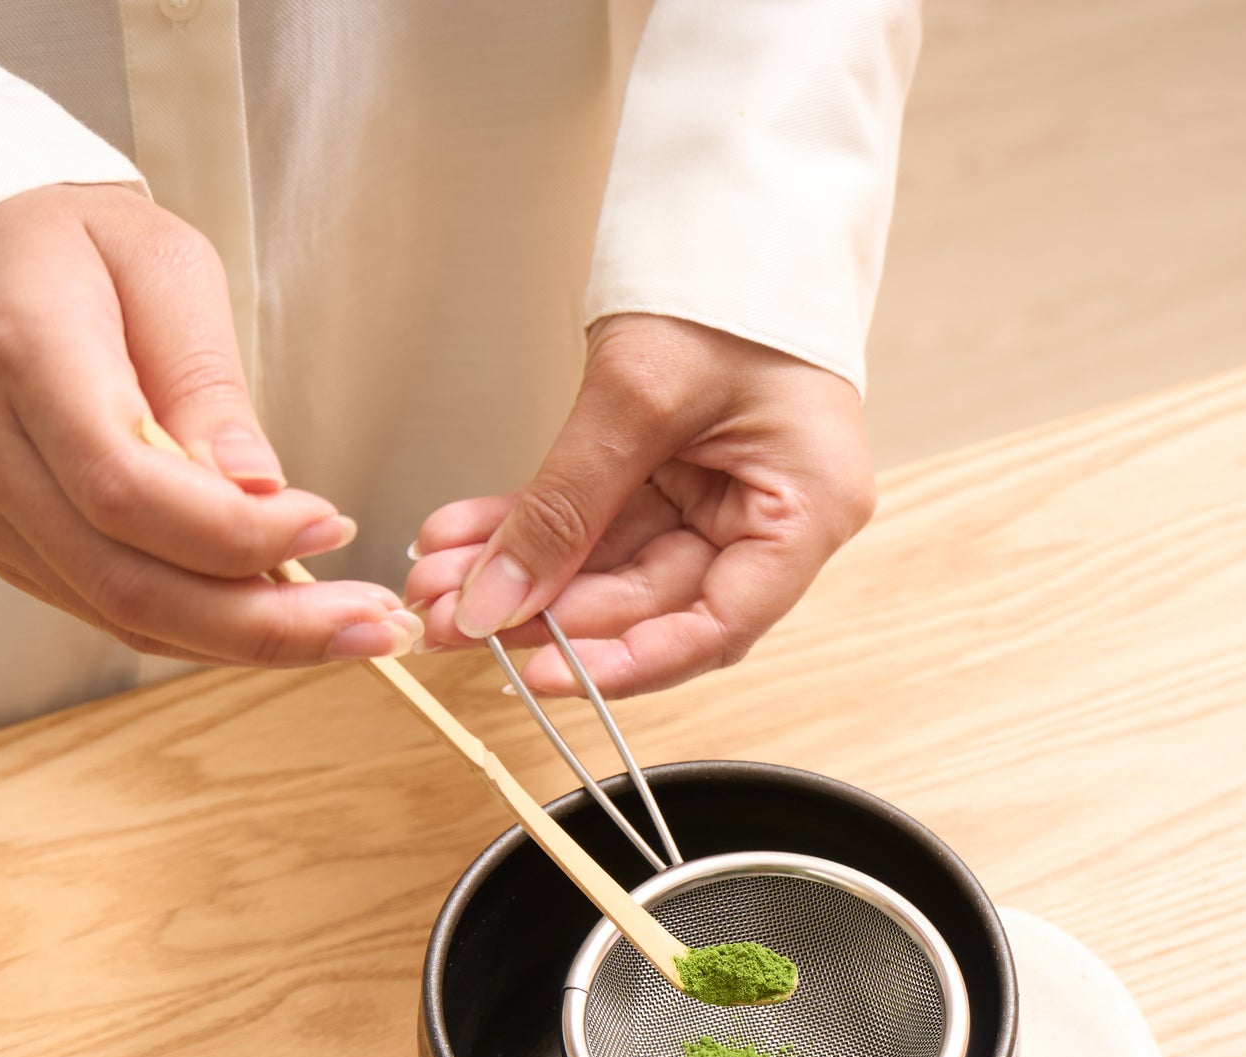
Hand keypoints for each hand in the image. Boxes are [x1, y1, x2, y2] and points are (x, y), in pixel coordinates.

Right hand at [0, 185, 419, 664]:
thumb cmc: (75, 249)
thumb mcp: (163, 270)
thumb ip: (207, 382)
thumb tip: (257, 487)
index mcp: (23, 356)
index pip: (127, 487)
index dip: (235, 532)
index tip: (327, 524)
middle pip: (128, 582)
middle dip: (263, 621)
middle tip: (368, 624)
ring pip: (124, 616)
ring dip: (247, 639)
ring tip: (348, 630)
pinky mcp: (12, 544)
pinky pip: (115, 613)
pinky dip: (207, 628)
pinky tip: (278, 614)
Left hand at [405, 315, 874, 697]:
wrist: (735, 193)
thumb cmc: (734, 275)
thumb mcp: (640, 394)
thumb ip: (565, 507)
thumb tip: (494, 600)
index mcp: (805, 511)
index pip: (715, 628)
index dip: (628, 662)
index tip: (546, 673)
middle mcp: (766, 517)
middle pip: (649, 602)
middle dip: (544, 611)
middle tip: (455, 618)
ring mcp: (716, 498)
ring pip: (606, 568)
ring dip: (520, 574)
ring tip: (440, 580)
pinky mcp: (669, 475)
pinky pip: (590, 520)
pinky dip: (526, 530)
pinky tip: (463, 538)